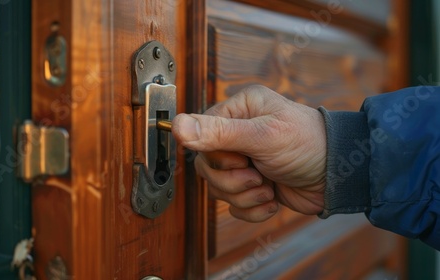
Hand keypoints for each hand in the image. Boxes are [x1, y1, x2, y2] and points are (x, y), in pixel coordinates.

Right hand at [172, 85, 326, 221]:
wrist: (340, 176)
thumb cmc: (308, 143)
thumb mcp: (263, 135)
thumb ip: (219, 133)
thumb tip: (176, 126)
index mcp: (238, 111)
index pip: (200, 136)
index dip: (217, 156)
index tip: (242, 159)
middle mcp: (237, 134)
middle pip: (206, 167)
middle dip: (233, 180)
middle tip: (258, 174)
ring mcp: (244, 161)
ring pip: (217, 188)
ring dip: (245, 195)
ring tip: (268, 186)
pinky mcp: (252, 185)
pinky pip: (234, 204)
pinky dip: (252, 208)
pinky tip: (272, 198)